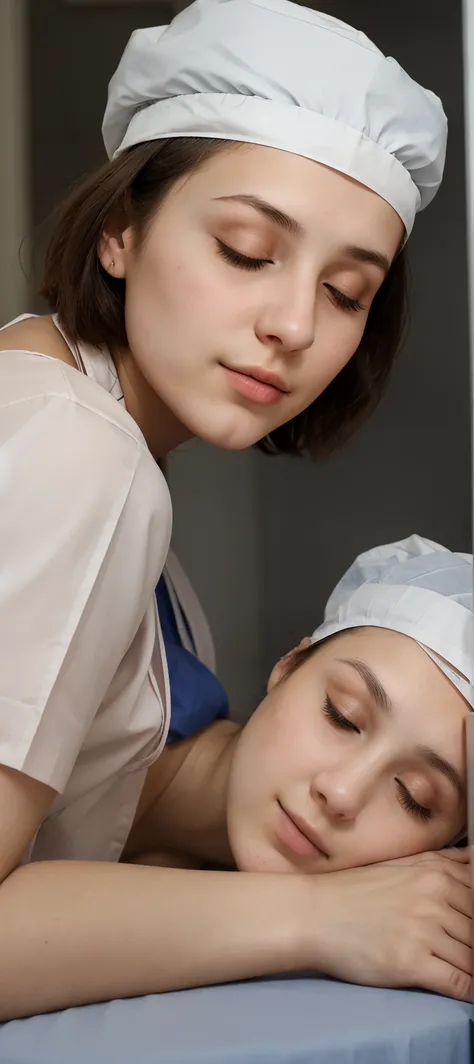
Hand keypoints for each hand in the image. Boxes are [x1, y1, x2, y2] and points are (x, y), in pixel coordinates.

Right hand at [303, 849, 471, 999]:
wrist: (314, 913)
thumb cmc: (356, 891)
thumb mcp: (402, 865)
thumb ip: (443, 863)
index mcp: (437, 872)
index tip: (471, 930)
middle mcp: (435, 896)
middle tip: (468, 951)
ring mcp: (424, 929)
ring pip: (473, 957)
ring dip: (473, 968)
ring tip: (468, 972)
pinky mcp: (411, 961)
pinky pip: (459, 982)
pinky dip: (468, 991)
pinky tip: (466, 993)